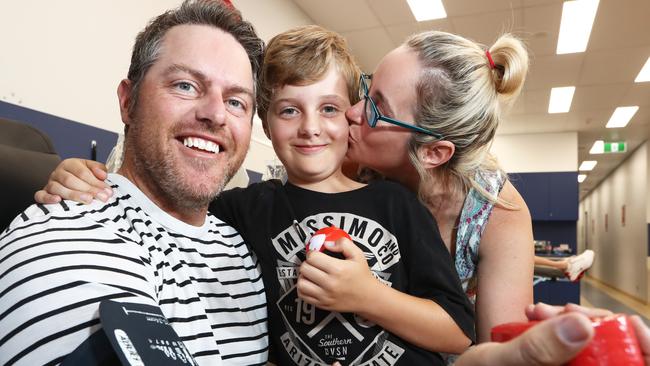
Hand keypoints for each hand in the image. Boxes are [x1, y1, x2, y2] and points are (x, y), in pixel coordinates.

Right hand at [34, 158, 110, 203]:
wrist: (68, 183)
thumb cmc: (82, 178)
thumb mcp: (92, 169)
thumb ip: (99, 169)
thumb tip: (103, 175)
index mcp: (70, 164)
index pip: (83, 172)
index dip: (96, 182)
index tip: (107, 191)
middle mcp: (59, 172)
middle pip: (71, 180)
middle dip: (88, 189)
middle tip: (102, 197)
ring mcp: (50, 183)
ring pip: (58, 188)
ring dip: (73, 195)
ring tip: (88, 200)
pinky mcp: (43, 193)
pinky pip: (40, 195)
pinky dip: (48, 198)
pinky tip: (58, 201)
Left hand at [297, 237, 377, 312]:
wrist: (369, 297)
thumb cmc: (362, 276)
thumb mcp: (358, 255)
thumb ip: (343, 243)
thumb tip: (327, 243)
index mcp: (338, 269)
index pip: (312, 257)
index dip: (312, 252)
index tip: (317, 254)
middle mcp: (330, 283)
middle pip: (305, 268)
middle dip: (307, 263)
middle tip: (314, 263)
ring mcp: (325, 295)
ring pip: (301, 283)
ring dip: (303, 276)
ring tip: (311, 273)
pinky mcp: (322, 304)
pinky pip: (303, 295)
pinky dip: (303, 288)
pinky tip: (311, 283)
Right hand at [456, 302, 649, 365]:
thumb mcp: (500, 363)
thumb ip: (537, 349)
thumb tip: (583, 327)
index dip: (640, 346)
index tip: (627, 322)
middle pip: (612, 354)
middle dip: (592, 325)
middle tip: (565, 310)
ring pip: (591, 347)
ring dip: (570, 322)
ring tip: (537, 311)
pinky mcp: (557, 363)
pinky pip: (570, 344)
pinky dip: (556, 326)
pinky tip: (535, 315)